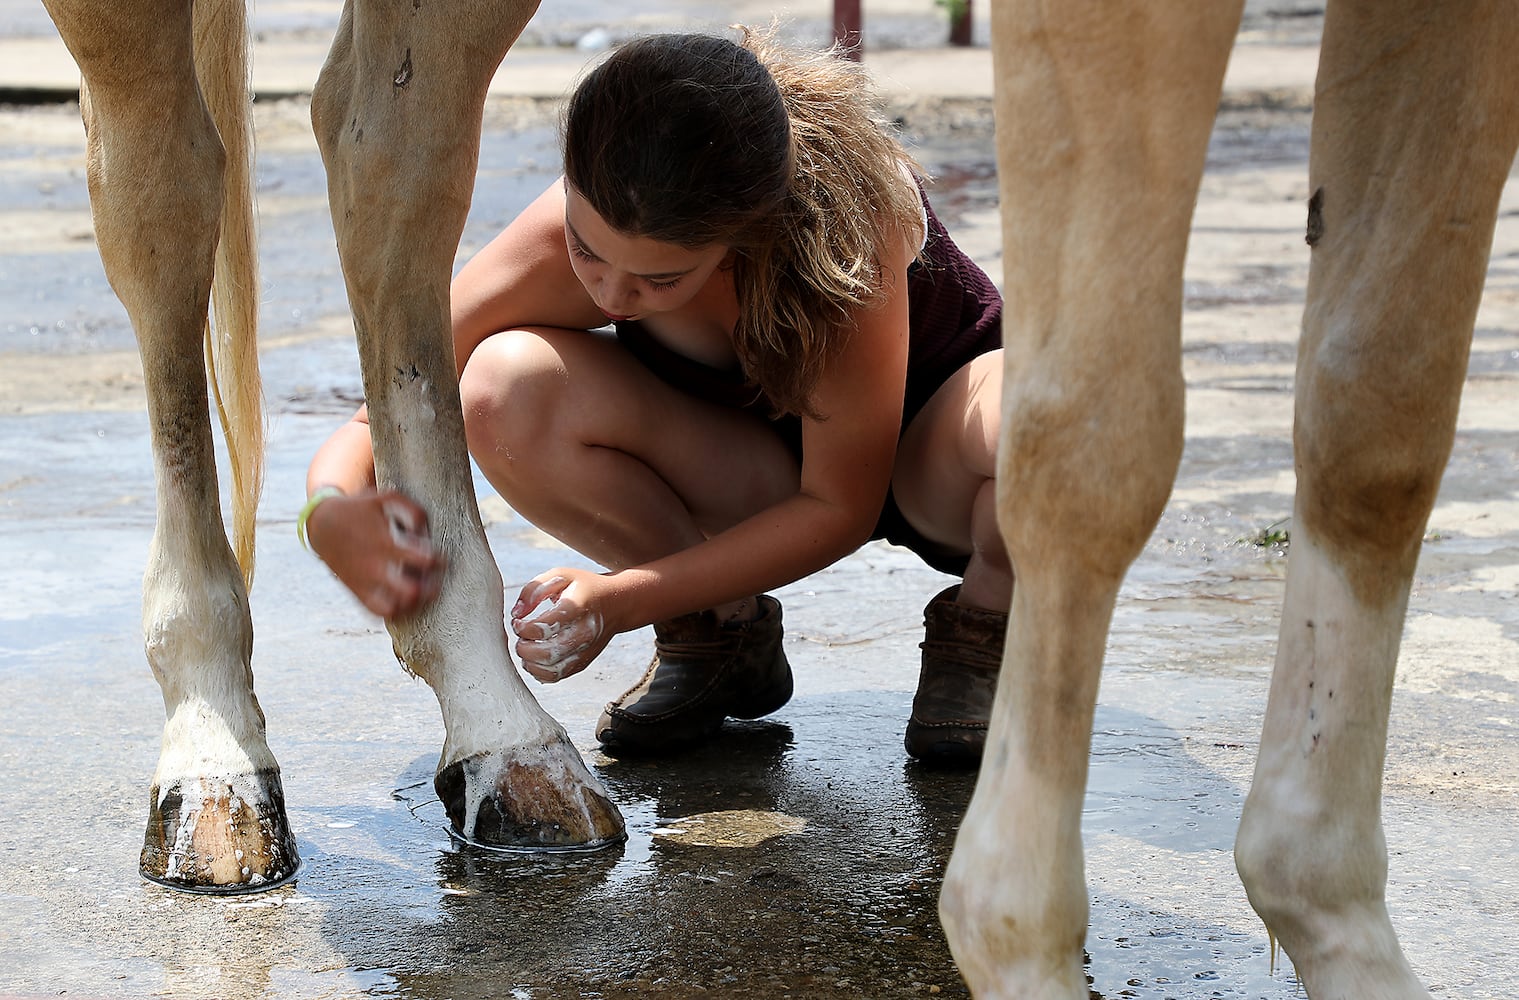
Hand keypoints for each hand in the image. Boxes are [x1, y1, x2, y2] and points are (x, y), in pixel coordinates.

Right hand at [307, 489, 444, 617]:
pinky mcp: (357, 592)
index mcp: (386, 543)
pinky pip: (378, 613)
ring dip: (414, 601)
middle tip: (432, 579)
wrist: (323, 524)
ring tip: (419, 589)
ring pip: (396, 607)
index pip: (425, 560)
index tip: (438, 557)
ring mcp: (365, 583)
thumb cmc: (362, 509)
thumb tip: (427, 534)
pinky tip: (403, 598)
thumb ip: (414, 511)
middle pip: (412, 592)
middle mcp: (375, 567)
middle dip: (430, 587)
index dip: (438, 560)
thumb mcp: (386, 498)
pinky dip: (395, 610)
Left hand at [510, 569, 615, 682]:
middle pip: (547, 654)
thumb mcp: (560, 576)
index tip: (518, 622)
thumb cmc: (584, 588)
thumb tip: (517, 614)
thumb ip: (533, 590)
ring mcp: (585, 651)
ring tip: (527, 648)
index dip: (523, 628)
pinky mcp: (583, 663)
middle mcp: (584, 632)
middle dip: (524, 648)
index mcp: (577, 608)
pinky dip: (539, 672)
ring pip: (551, 670)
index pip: (544, 628)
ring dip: (530, 662)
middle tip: (520, 638)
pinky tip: (535, 658)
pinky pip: (556, 677)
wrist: (616, 604)